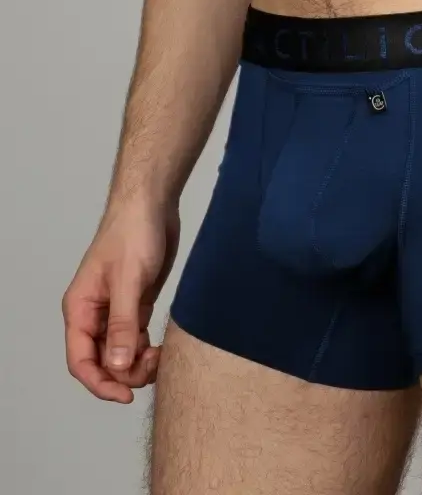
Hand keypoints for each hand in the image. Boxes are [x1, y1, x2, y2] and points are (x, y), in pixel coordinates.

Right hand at [63, 198, 179, 402]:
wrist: (152, 204)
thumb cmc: (133, 232)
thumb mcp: (129, 280)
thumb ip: (122, 324)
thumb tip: (116, 367)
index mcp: (80, 309)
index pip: (80, 360)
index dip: (99, 384)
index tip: (125, 395)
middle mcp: (94, 314)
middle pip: (101, 362)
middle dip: (123, 374)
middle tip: (151, 368)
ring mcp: (115, 310)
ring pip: (120, 354)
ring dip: (137, 364)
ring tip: (159, 356)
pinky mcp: (136, 303)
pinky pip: (136, 339)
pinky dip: (146, 349)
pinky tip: (162, 348)